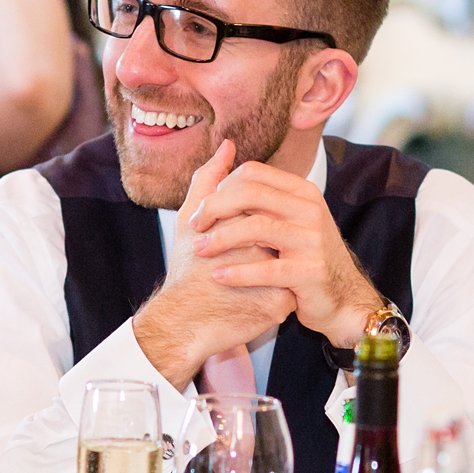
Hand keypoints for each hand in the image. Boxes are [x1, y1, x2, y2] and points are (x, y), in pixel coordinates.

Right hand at [133, 141, 294, 388]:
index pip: (263, 214)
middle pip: (280, 238)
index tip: (231, 246)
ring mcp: (277, 279)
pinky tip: (256, 300)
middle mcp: (266, 250)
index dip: (247, 230)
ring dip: (273, 271)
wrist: (182, 327)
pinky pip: (291, 294)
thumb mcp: (189, 222)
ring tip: (248, 282)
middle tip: (243, 264)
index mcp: (245, 227)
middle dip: (264, 250)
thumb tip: (227, 145)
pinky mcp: (281, 306)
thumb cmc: (184, 273)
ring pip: (289, 264)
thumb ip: (208, 180)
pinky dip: (277, 294)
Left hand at [187, 161, 382, 346]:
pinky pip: (267, 269)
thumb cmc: (304, 256)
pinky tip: (218, 277)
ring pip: (256, 228)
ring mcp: (313, 241)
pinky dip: (238, 273)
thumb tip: (225, 146)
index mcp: (301, 192)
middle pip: (250, 193)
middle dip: (213, 208)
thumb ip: (255, 187)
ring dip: (220, 239)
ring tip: (199, 251)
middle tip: (193, 227)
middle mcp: (309, 210)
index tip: (200, 210)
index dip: (219, 188)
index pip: (252, 173)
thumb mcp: (285, 217)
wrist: (342, 298)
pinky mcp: (311, 272)